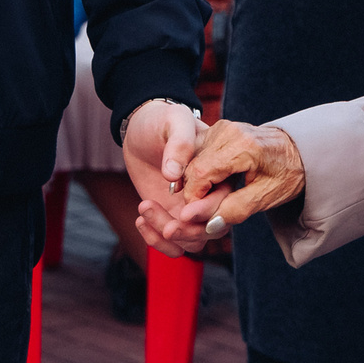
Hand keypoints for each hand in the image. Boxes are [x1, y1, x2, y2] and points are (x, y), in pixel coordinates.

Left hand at [120, 100, 207, 257]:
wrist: (141, 129)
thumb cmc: (163, 120)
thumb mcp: (174, 120)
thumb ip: (180, 143)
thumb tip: (173, 175)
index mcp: (220, 172)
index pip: (223, 202)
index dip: (206, 211)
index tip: (184, 212)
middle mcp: (209, 194)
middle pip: (212, 228)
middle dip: (190, 232)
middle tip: (167, 226)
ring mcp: (190, 208)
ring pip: (193, 240)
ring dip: (169, 236)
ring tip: (144, 209)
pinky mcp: (171, 216)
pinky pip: (173, 242)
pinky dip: (156, 241)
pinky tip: (140, 220)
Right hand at [139, 118, 306, 255]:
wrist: (299, 150)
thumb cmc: (287, 173)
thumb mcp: (266, 197)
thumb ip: (236, 210)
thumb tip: (208, 225)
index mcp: (242, 146)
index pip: (199, 173)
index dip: (193, 198)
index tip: (197, 215)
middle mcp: (228, 131)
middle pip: (191, 165)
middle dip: (192, 191)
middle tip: (205, 209)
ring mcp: (222, 127)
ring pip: (190, 158)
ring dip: (194, 181)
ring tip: (213, 196)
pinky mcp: (219, 129)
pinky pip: (197, 151)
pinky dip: (198, 170)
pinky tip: (212, 184)